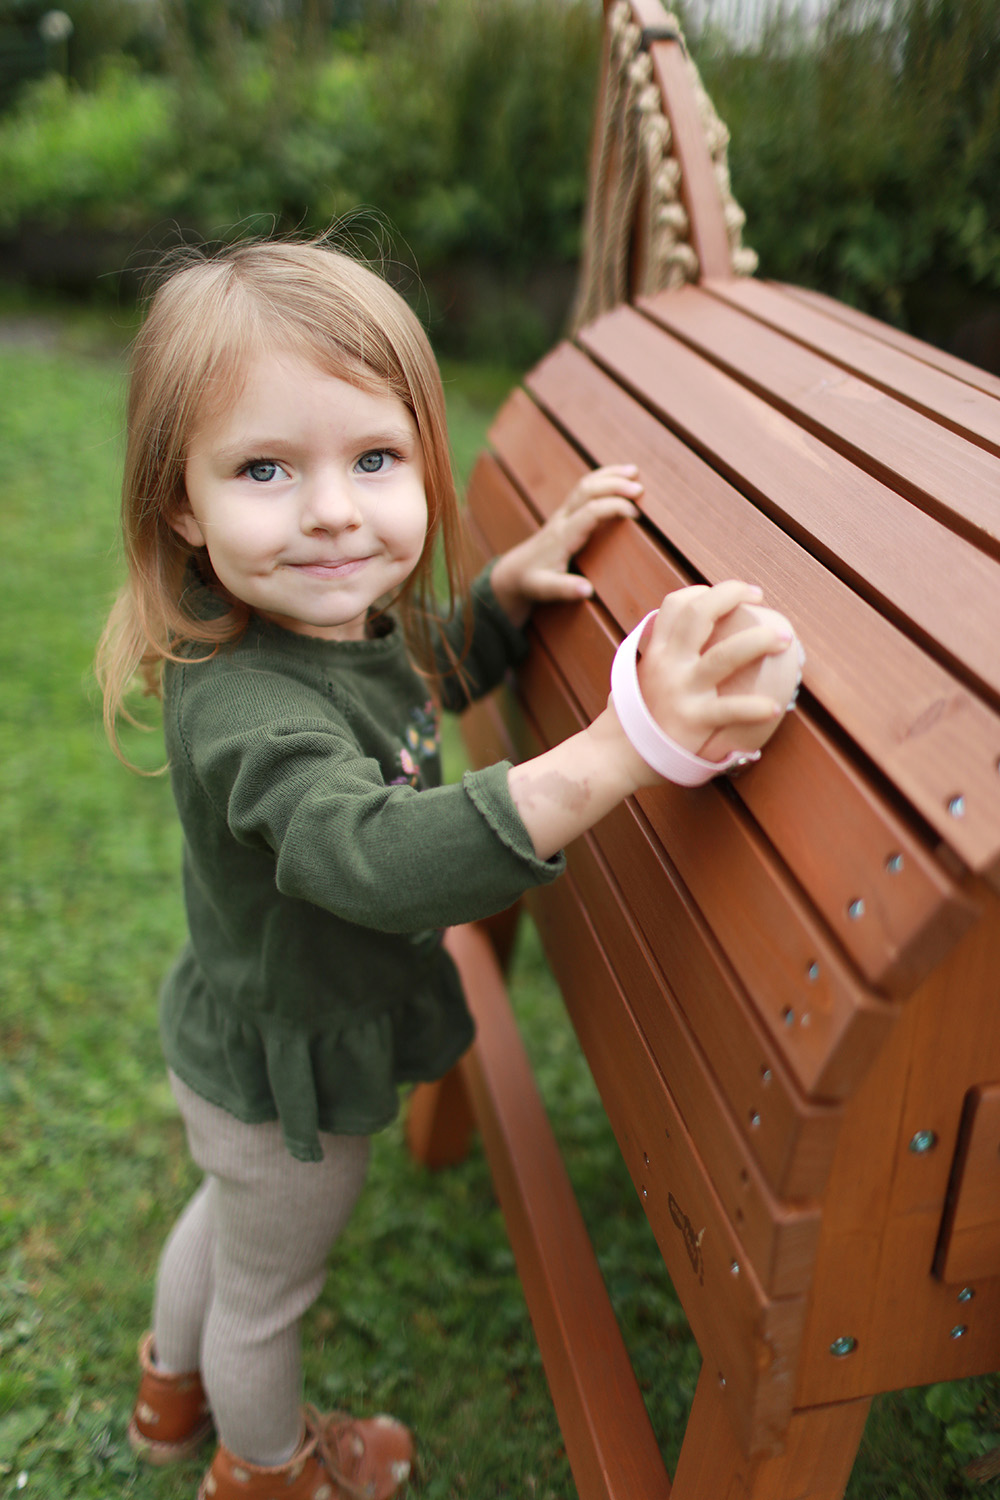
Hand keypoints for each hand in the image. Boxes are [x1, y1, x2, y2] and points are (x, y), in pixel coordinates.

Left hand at [489, 464, 641, 626]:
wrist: (514, 572)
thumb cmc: (531, 581)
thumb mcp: (544, 590)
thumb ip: (565, 589)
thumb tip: (587, 590)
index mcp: (562, 536)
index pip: (590, 512)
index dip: (613, 508)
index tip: (635, 515)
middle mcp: (562, 519)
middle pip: (587, 490)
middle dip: (614, 485)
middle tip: (640, 490)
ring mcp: (563, 513)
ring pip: (585, 484)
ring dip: (610, 475)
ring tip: (634, 471)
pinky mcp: (566, 513)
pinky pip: (584, 489)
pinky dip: (603, 479)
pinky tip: (619, 477)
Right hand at [632, 581, 796, 766]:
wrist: (616, 756)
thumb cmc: (634, 718)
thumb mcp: (640, 677)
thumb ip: (660, 659)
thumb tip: (686, 647)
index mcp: (657, 652)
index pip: (676, 604)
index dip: (704, 591)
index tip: (729, 595)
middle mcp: (668, 664)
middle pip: (700, 614)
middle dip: (732, 595)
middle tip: (759, 596)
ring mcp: (681, 690)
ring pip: (724, 655)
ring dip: (758, 640)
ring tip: (784, 638)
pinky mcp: (693, 720)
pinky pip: (729, 710)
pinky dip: (753, 707)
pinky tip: (773, 707)